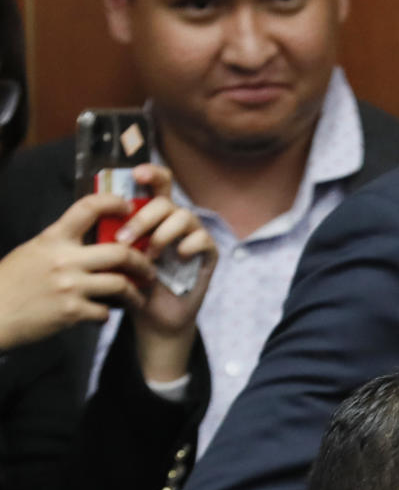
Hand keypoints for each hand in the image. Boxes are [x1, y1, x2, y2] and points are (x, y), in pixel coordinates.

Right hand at [0, 193, 155, 350]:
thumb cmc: (11, 282)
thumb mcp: (32, 252)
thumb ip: (61, 245)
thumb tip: (90, 240)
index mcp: (53, 239)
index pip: (87, 208)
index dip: (112, 202)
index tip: (128, 207)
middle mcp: (64, 259)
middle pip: (121, 252)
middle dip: (143, 262)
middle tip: (149, 269)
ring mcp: (70, 286)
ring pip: (121, 284)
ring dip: (136, 293)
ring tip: (138, 298)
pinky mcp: (72, 312)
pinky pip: (105, 311)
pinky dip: (107, 314)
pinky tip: (104, 313)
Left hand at [114, 165, 215, 383]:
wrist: (153, 316)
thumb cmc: (134, 284)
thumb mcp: (117, 254)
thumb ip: (114, 232)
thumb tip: (99, 211)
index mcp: (155, 216)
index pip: (158, 184)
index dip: (151, 173)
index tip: (136, 175)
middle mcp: (176, 222)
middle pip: (166, 201)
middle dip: (142, 218)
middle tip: (125, 240)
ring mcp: (194, 237)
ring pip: (183, 216)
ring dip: (161, 234)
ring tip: (149, 256)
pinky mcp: (209, 254)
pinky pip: (202, 239)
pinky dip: (188, 245)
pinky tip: (177, 258)